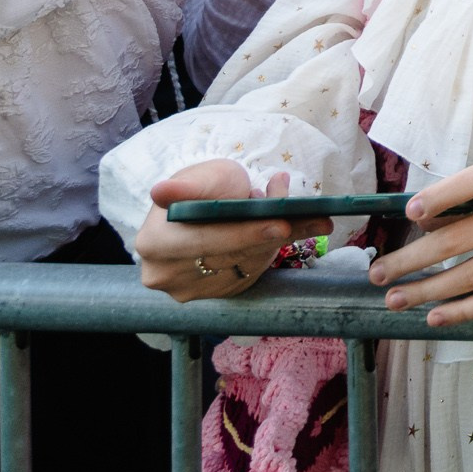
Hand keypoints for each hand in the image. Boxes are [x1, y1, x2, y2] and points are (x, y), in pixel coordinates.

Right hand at [134, 164, 327, 300]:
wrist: (198, 210)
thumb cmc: (200, 188)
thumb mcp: (200, 177)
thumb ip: (189, 186)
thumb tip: (162, 192)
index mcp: (154, 242)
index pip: (205, 241)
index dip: (245, 233)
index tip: (281, 223)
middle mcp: (166, 274)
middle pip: (231, 257)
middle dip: (276, 236)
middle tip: (318, 221)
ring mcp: (189, 289)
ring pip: (246, 267)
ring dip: (280, 243)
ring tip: (311, 218)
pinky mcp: (214, 295)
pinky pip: (251, 274)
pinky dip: (272, 252)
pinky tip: (287, 232)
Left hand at [367, 161, 472, 327]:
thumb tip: (425, 222)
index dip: (442, 195)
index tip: (410, 212)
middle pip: (459, 239)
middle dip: (412, 259)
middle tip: (377, 274)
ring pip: (471, 274)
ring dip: (428, 290)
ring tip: (395, 300)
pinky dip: (464, 311)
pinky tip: (436, 318)